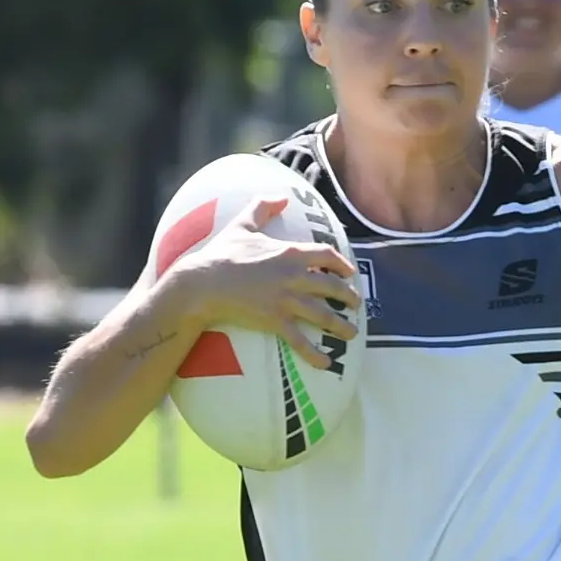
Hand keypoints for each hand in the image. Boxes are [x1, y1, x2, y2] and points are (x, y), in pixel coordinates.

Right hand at [158, 198, 360, 370]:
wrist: (204, 282)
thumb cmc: (221, 253)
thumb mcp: (243, 224)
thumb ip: (262, 207)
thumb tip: (280, 196)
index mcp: (290, 252)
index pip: (327, 256)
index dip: (342, 265)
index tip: (349, 273)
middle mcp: (294, 276)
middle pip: (332, 287)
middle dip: (348, 297)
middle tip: (356, 305)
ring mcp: (286, 300)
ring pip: (323, 315)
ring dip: (341, 326)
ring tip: (352, 334)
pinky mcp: (275, 321)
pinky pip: (300, 340)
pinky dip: (315, 354)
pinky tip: (327, 364)